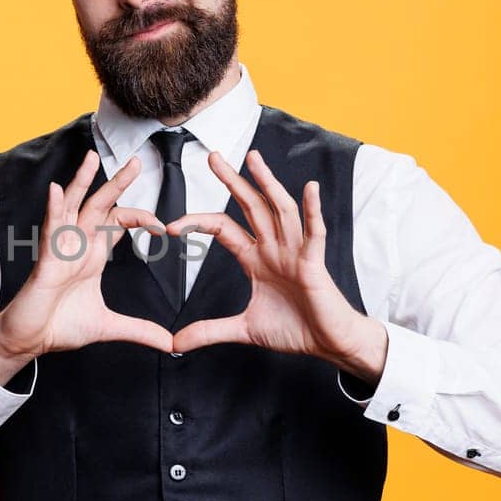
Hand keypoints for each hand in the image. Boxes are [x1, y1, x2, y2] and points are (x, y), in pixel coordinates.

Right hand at [0, 150, 174, 376]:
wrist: (31, 341)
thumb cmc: (60, 326)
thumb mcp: (108, 326)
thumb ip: (139, 330)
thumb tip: (169, 343)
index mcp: (93, 255)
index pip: (119, 223)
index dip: (142, 218)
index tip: (165, 228)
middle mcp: (77, 245)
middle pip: (100, 205)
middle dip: (118, 183)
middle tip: (137, 161)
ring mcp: (60, 250)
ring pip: (71, 207)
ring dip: (81, 182)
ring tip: (91, 158)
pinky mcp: (45, 261)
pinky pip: (49, 230)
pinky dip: (52, 209)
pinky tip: (55, 190)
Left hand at [165, 149, 383, 372]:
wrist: (328, 344)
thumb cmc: (294, 329)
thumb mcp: (244, 330)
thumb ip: (209, 331)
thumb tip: (175, 343)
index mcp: (256, 259)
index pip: (224, 229)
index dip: (199, 223)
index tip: (172, 226)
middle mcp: (274, 248)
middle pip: (251, 206)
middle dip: (233, 181)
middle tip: (213, 156)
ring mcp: (296, 252)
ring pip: (280, 210)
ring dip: (268, 183)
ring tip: (254, 159)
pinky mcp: (315, 264)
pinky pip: (314, 233)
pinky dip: (312, 211)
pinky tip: (309, 188)